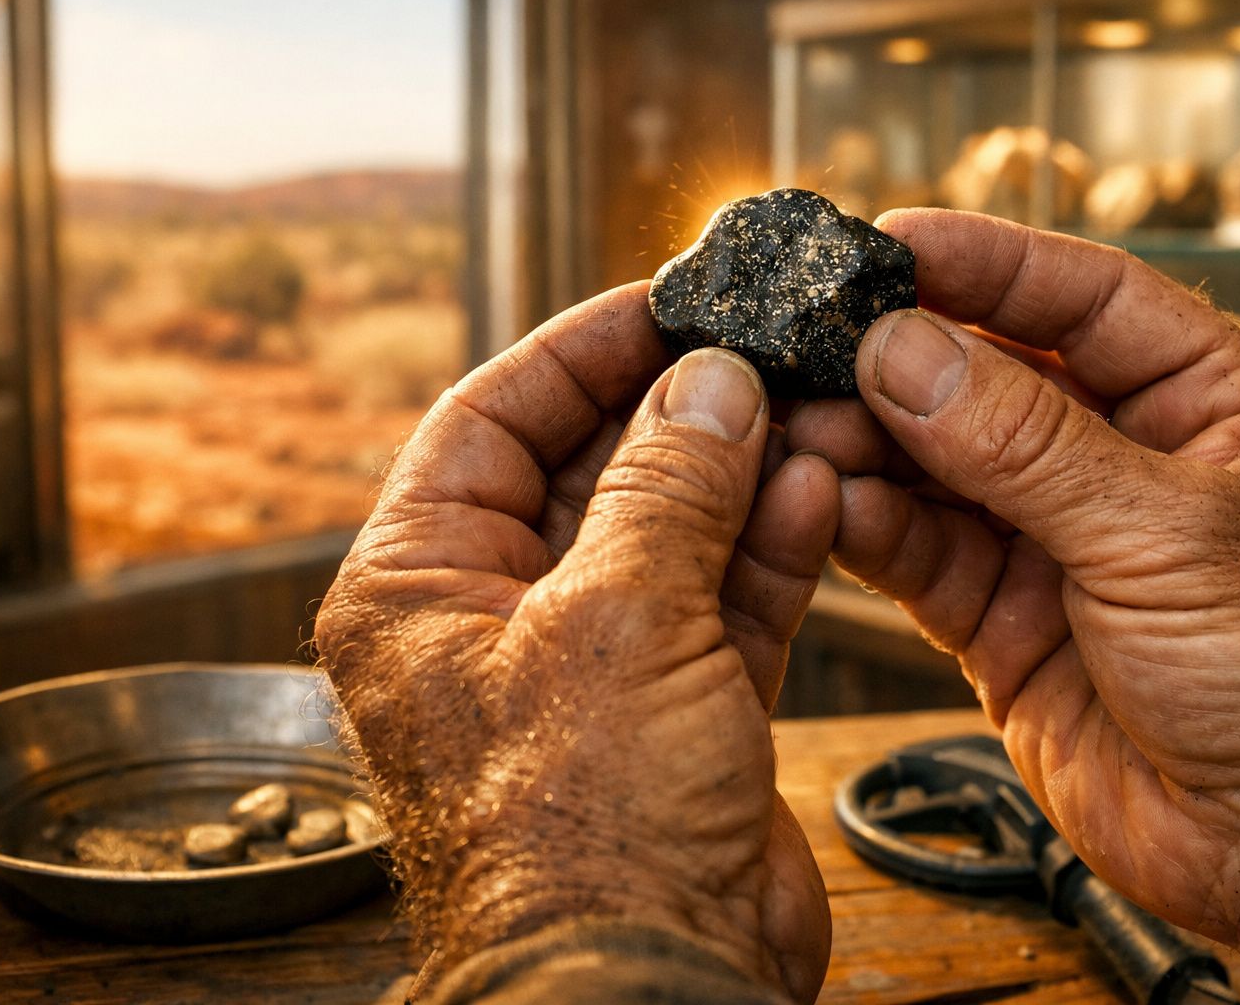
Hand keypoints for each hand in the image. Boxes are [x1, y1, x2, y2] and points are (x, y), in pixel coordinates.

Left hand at [315, 283, 835, 1000]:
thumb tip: (707, 384)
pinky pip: (723, 598)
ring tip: (810, 409)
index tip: (662, 303)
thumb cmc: (583, 833)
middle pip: (592, 470)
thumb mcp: (617, 621)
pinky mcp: (676, 707)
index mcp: (420, 589)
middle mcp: (496, 620)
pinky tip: (819, 486)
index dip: (578, 352)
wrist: (651, 982)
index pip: (490, 423)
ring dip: (742, 474)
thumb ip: (667, 487)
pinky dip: (771, 546)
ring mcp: (593, 665)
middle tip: (760, 351)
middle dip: (681, 413)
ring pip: (671, 532)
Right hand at [786, 210, 1239, 974]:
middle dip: (905, 359)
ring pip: (941, 465)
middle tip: (818, 342)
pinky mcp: (1006, 619)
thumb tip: (906, 353)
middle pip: (994, 378)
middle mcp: (1127, 463)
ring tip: (801, 422)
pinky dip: (870, 527)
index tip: (891, 242)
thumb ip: (1026, 445)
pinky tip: (824, 500)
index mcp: (1209, 404)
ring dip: (870, 442)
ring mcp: (1060, 542)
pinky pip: (921, 553)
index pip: (1087, 299)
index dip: (988, 263)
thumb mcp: (1169, 532)